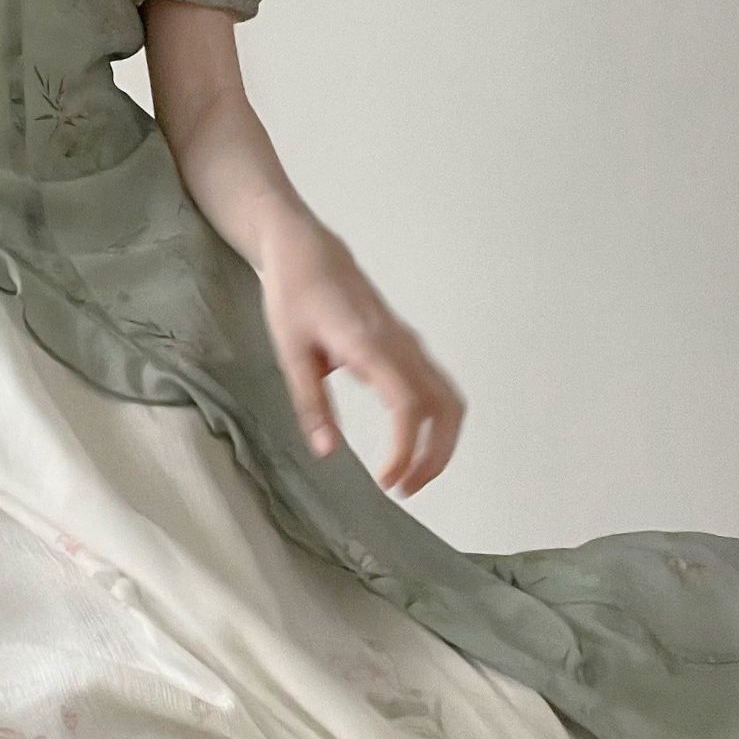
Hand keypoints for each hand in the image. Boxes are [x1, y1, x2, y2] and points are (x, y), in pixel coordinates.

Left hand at [254, 210, 465, 495]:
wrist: (307, 250)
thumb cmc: (294, 295)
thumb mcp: (289, 352)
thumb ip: (310, 404)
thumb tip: (328, 452)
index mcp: (370, 346)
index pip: (408, 406)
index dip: (406, 450)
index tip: (387, 481)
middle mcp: (400, 345)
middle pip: (445, 407)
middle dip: (436, 455)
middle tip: (405, 488)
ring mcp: (408, 343)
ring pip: (448, 398)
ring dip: (440, 442)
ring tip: (409, 475)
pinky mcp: (405, 345)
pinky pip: (437, 387)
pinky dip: (435, 421)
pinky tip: (409, 442)